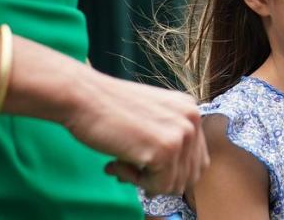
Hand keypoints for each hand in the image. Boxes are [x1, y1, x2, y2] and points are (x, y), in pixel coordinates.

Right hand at [64, 68, 208, 196]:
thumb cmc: (110, 109)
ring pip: (174, 184)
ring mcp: (182, 134)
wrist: (85, 97)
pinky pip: (157, 186)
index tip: (147, 171)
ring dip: (145, 182)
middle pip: (190, 176)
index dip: (173, 173)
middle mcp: (192, 120)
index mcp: (190, 110)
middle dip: (160, 181)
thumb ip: (166, 141)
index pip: (198, 160)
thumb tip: (173, 182)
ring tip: (120, 164)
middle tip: (130, 172)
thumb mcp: (151, 119)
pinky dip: (134, 182)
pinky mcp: (165, 150)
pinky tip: (116, 163)